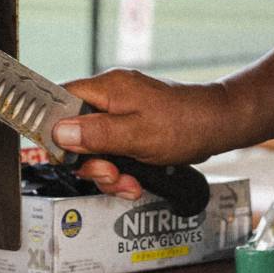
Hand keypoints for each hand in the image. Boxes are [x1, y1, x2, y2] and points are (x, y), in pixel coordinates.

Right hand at [39, 69, 263, 199]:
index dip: (53, 131)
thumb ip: (95, 134)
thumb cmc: (184, 124)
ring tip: (129, 183)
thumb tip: (58, 132)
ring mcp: (121, 113)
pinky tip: (136, 181)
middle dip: (91, 162)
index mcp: (105, 88)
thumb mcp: (136, 134)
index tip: (66, 157)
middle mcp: (109, 97)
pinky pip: (113, 151)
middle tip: (111, 175)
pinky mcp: (131, 129)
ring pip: (95, 148)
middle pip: (75, 133)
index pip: (59, 102)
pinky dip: (121, 170)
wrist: (219, 125)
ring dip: (108, 173)